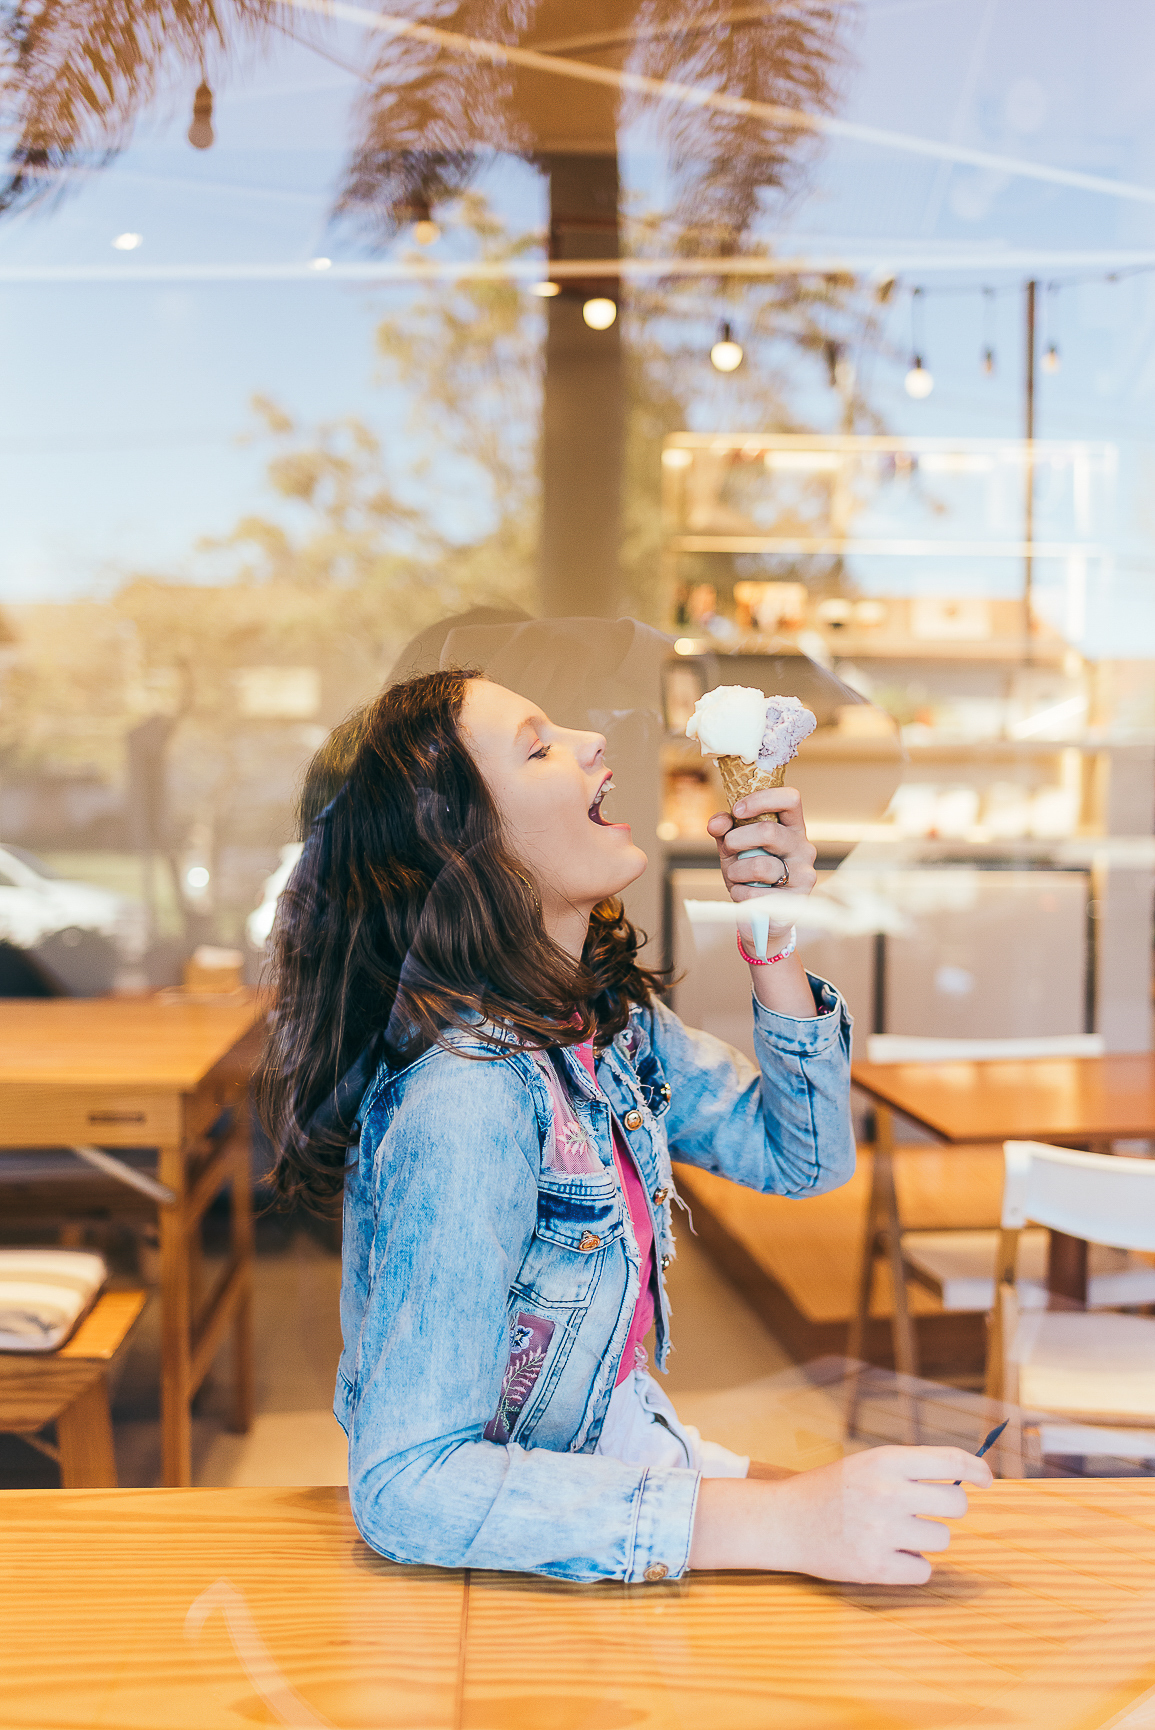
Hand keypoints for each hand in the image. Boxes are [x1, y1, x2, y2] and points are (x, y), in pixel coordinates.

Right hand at [689, 1445, 992, 1583]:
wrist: (784, 1521)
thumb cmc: (831, 1490)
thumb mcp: (867, 1464)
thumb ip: (909, 1470)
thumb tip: (962, 1483)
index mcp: (885, 1461)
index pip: (949, 1461)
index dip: (977, 1469)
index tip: (987, 1479)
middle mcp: (886, 1492)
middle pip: (956, 1505)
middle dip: (949, 1510)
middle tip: (929, 1512)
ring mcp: (881, 1531)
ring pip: (941, 1539)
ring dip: (924, 1538)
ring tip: (892, 1532)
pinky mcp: (875, 1566)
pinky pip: (923, 1569)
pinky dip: (910, 1566)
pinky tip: (884, 1554)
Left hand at [706, 785, 817, 946]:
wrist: (762, 914)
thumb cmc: (749, 874)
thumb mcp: (734, 848)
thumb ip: (724, 830)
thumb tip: (717, 823)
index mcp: (791, 827)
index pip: (790, 798)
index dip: (762, 799)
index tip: (737, 810)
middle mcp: (803, 847)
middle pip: (769, 831)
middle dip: (737, 840)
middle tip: (728, 848)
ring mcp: (804, 873)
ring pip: (762, 866)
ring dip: (736, 871)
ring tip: (735, 877)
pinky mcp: (798, 899)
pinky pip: (759, 893)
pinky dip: (740, 893)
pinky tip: (744, 894)